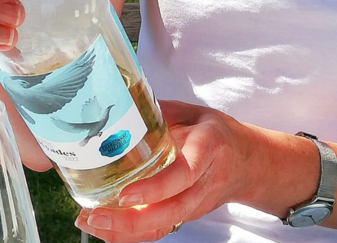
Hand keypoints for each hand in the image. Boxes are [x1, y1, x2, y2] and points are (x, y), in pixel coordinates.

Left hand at [75, 100, 255, 242]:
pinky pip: (160, 229)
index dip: (155, 189)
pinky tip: (104, 227)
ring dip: (125, 232)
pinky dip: (130, 234)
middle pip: (171, 211)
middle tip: (95, 216)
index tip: (124, 194)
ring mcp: (196, 203)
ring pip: (163, 226)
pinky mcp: (187, 214)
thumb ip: (160, 112)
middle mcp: (204, 182)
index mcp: (208, 148)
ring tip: (90, 222)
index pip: (184, 175)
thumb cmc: (215, 132)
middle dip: (131, 221)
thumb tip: (119, 105)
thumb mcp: (193, 113)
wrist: (247, 161)